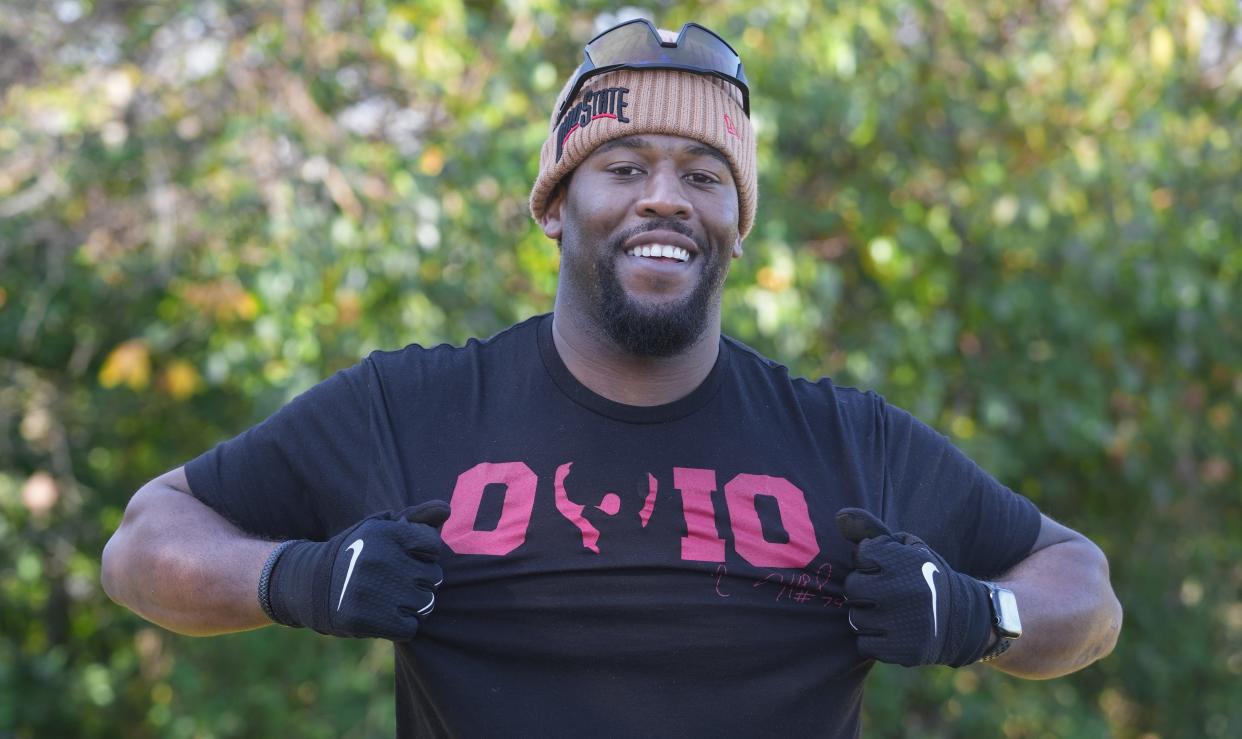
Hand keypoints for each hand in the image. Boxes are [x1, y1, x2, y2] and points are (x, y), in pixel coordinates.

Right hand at [263, 500, 449, 640]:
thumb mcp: (379, 527)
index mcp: (385, 533)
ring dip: (413, 604)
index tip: (406, 557)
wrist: (310, 585)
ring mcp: (372, 591)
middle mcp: (380, 560)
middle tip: (398, 581)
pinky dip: (402, 625)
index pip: (434, 547)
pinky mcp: (366, 620)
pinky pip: (410, 627)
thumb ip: (416, 517)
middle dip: (421, 581)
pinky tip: (384, 614)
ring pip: (425, 603)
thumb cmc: (356, 553)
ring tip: (392, 597)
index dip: (423, 555)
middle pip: (434, 577)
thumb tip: (447, 509)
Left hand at [835, 507, 992, 666]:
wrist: (963, 619)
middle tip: (880, 592)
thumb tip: (838, 516)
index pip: (861, 555)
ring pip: (856, 618)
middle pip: (852, 588)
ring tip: (888, 612)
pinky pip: (864, 645)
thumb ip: (872, 531)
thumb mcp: (907, 547)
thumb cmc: (923, 577)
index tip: (883, 567)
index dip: (869, 561)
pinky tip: (891, 632)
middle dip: (862, 589)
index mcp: (908, 562)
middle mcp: (906, 591)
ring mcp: (905, 623)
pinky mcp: (903, 650)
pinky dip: (873, 640)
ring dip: (867, 616)